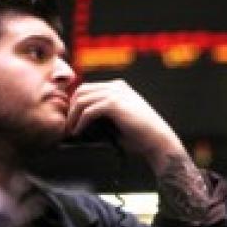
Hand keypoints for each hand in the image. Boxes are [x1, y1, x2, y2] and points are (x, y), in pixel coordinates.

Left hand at [66, 80, 182, 170]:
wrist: (157, 140)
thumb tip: (78, 118)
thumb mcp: (118, 118)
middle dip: (71, 108)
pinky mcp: (115, 104)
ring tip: (72, 130)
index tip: (71, 120)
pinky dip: (80, 122)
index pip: (88, 89)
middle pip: (81, 90)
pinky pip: (88, 111)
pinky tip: (79, 132)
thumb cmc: (140, 135)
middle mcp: (117, 86)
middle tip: (68, 125)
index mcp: (119, 87)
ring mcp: (116, 93)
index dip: (76, 104)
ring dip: (73, 116)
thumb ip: (102, 113)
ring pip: (82, 100)